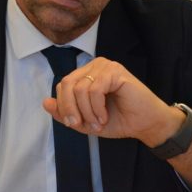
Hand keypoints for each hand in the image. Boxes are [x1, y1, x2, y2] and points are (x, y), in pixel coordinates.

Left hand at [42, 56, 183, 146]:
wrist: (146, 124)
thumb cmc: (119, 120)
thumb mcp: (85, 121)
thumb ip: (65, 113)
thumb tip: (45, 102)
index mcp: (86, 75)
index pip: (63, 85)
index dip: (64, 106)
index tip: (74, 124)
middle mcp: (94, 66)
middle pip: (67, 84)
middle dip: (71, 109)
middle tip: (83, 125)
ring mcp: (105, 66)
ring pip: (80, 88)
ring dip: (87, 111)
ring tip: (99, 122)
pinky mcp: (115, 71)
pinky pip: (95, 89)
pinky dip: (96, 108)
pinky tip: (104, 116)